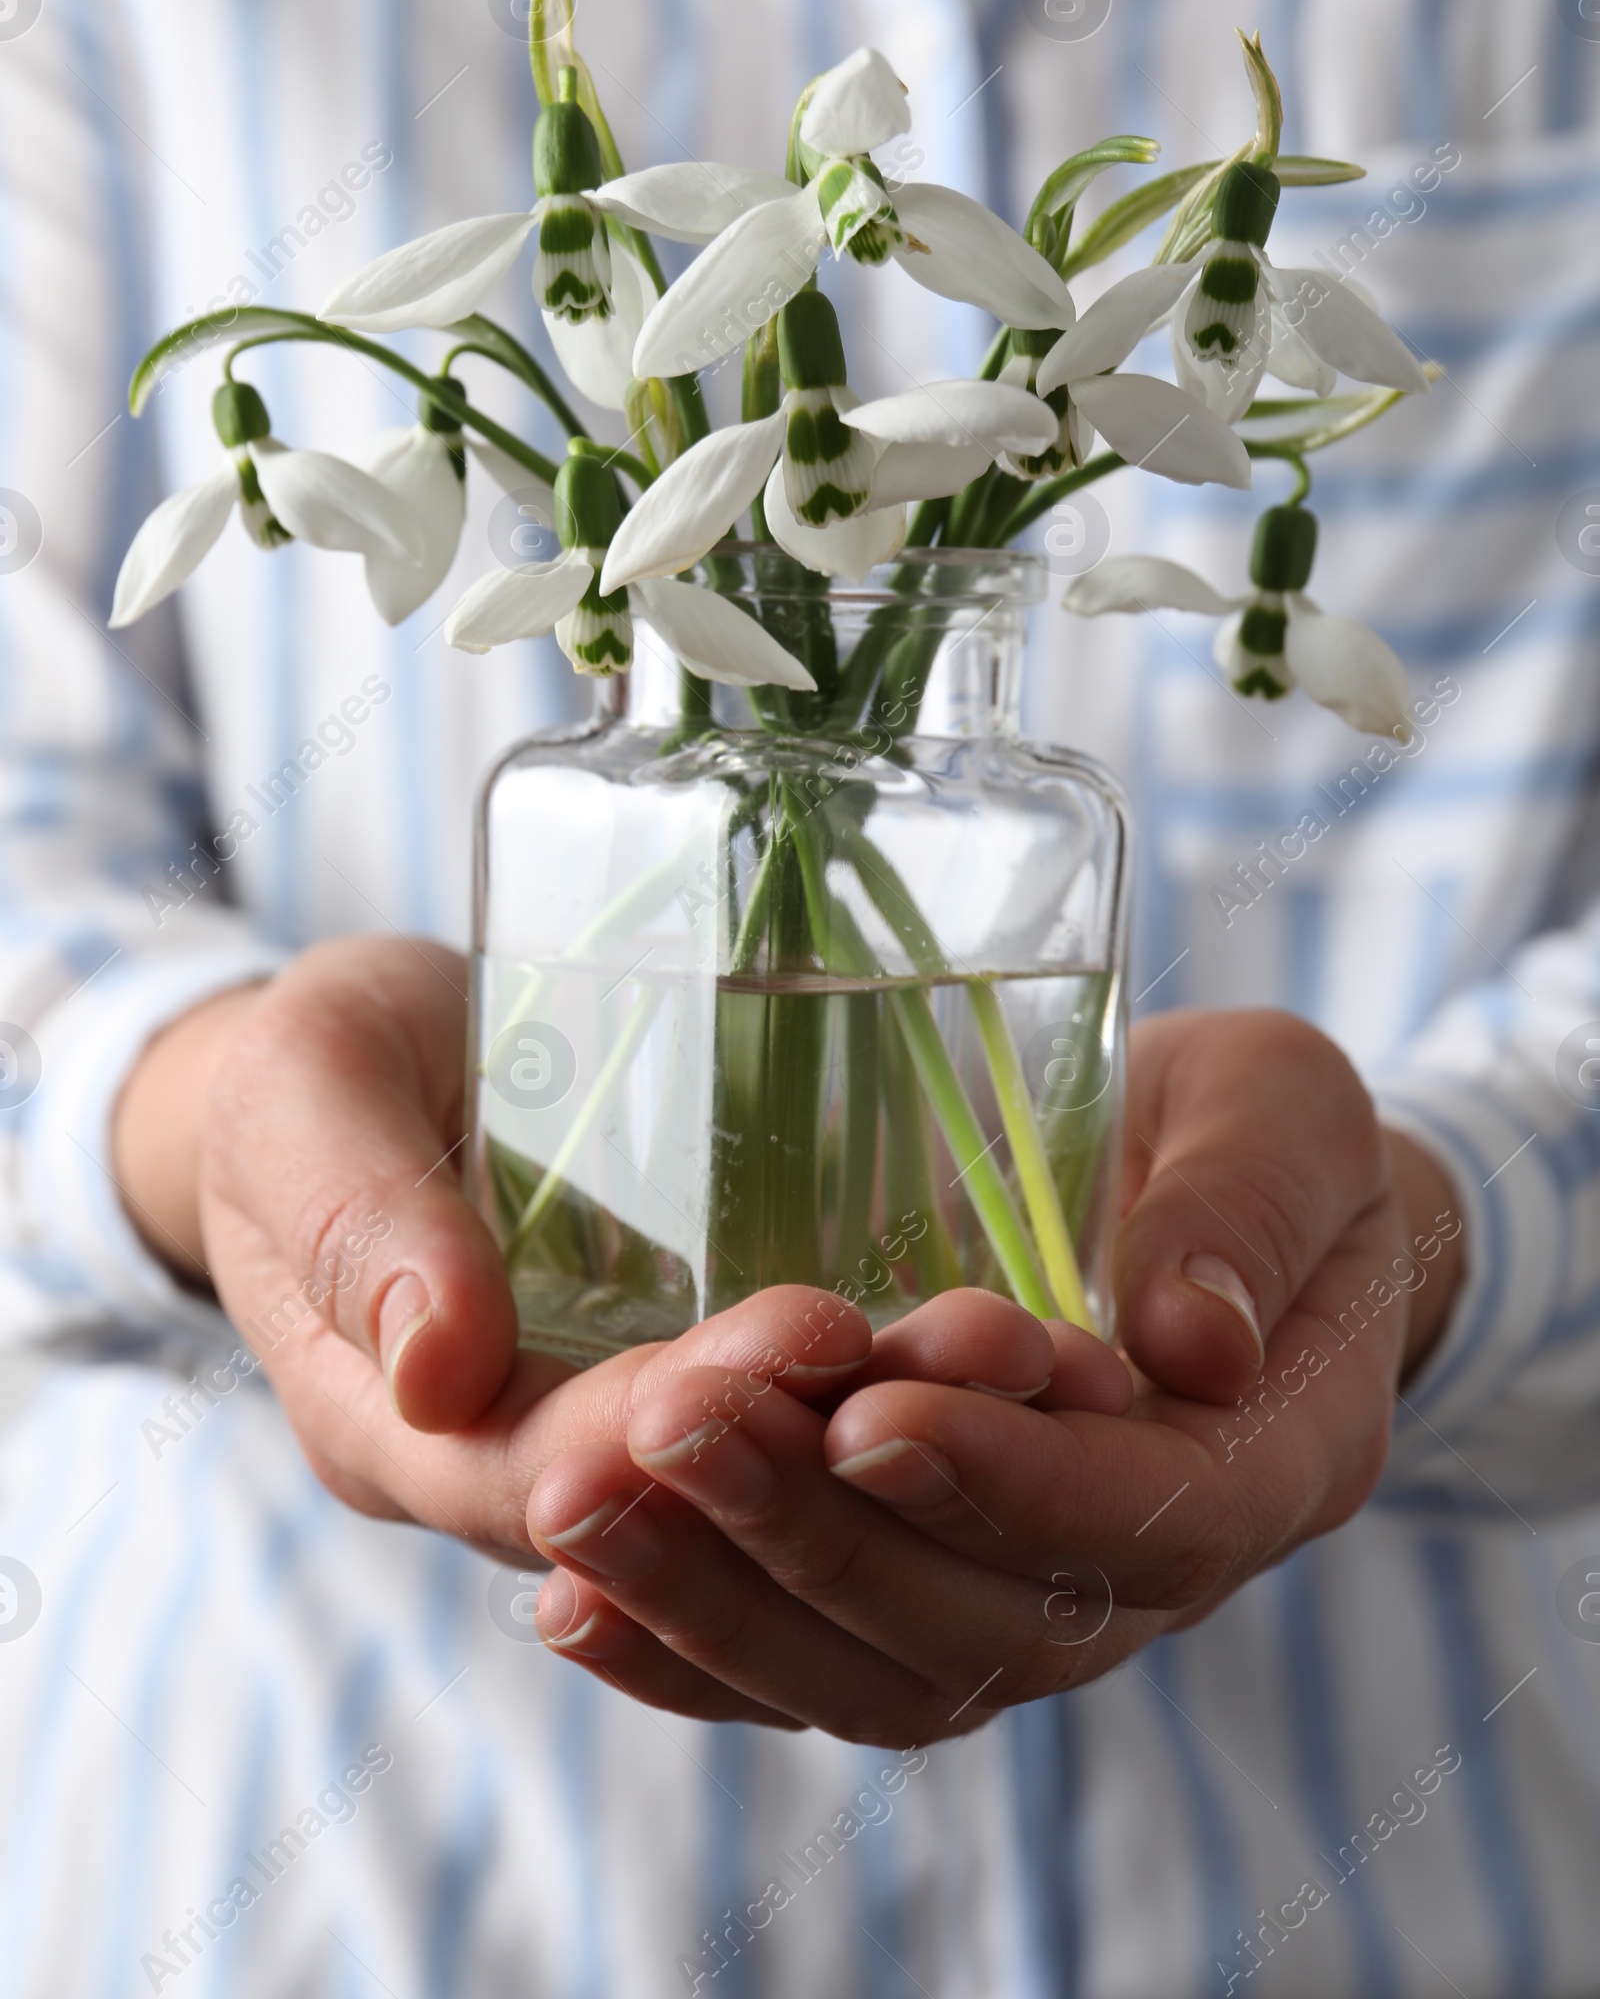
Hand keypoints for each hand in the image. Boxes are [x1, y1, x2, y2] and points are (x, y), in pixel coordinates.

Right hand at [109, 935, 1125, 1727]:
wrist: (358, 1082)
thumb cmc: (314, 1073)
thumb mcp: (304, 1095)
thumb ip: (354, 1213)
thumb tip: (439, 1364)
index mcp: (403, 1432)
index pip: (555, 1479)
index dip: (686, 1428)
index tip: (812, 1327)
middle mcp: (522, 1477)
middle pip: (695, 1518)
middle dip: (839, 1439)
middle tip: (980, 1342)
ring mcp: (620, 1454)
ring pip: (774, 1517)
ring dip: (911, 1449)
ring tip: (1042, 1356)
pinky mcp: (699, 1409)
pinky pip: (807, 1467)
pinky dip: (917, 1424)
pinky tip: (1034, 1363)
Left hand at [522, 1009, 1465, 1742]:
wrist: (1225, 1200)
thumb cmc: (1260, 1135)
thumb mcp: (1284, 1113)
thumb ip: (1249, 1205)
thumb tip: (1195, 1337)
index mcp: (1268, 1462)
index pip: (1147, 1523)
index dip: (1008, 1485)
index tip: (867, 1416)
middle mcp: (1154, 1576)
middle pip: (984, 1623)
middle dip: (817, 1535)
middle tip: (672, 1426)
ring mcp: (1034, 1605)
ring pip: (879, 1671)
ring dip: (723, 1599)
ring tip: (584, 1503)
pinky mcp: (928, 1598)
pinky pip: (813, 1665)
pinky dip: (691, 1650)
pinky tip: (573, 1600)